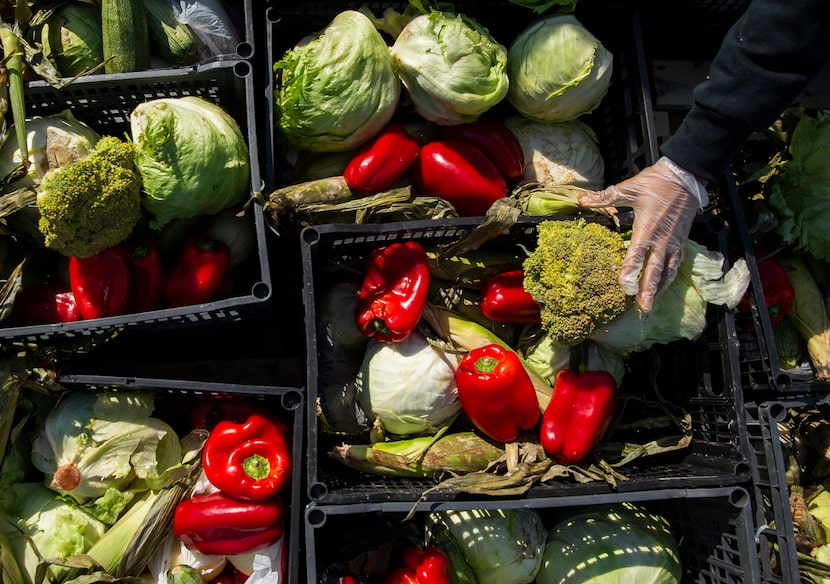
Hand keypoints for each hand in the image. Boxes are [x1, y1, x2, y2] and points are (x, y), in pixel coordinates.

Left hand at [578, 157, 706, 312]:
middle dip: (648, 290)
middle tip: (642, 307)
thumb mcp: (629, 188)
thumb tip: (582, 200)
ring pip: (667, 270)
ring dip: (659, 288)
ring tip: (651, 304)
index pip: (637, 255)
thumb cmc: (656, 183)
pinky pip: (676, 264)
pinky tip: (663, 287)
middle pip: (654, 270)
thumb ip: (605, 197)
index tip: (625, 286)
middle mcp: (661, 239)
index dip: (631, 272)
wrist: (685, 177)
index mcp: (647, 228)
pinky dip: (669, 278)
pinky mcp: (682, 241)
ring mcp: (674, 242)